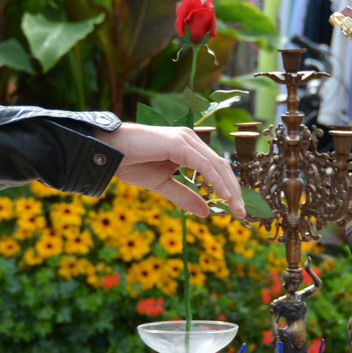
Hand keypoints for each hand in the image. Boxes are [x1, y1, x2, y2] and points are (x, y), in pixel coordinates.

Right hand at [100, 122, 244, 217]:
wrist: (109, 151)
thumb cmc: (131, 162)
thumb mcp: (163, 185)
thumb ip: (185, 196)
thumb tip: (206, 213)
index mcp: (188, 147)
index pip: (216, 168)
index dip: (228, 187)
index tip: (236, 209)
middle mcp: (190, 140)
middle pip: (221, 166)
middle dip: (234, 190)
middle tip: (242, 213)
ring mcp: (186, 139)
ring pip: (217, 165)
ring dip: (230, 189)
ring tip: (237, 209)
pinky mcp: (179, 143)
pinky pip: (204, 165)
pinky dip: (216, 181)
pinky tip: (224, 197)